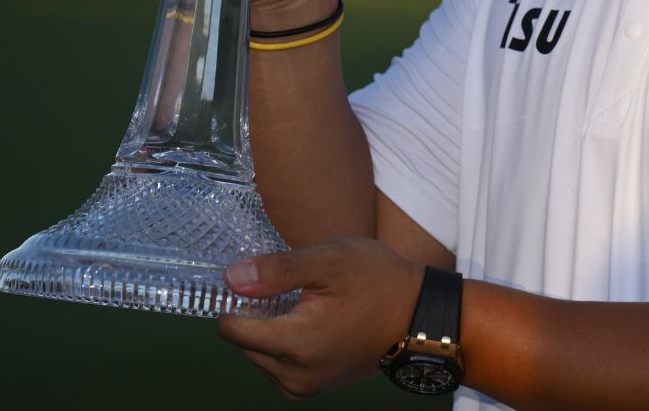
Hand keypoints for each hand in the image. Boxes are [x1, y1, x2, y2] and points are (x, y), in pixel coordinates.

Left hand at [218, 238, 424, 400]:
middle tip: (294, 290)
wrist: (418, 316)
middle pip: (244, 341)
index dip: (238, 298)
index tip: (263, 279)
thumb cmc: (378, 281)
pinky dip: (286, 343)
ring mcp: (303, 386)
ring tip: (308, 305)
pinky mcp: (312, 388)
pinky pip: (278, 365)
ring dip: (272, 329)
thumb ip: (277, 271)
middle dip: (258, 314)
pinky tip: (313, 322)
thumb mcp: (329, 261)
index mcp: (296, 344)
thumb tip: (231, 279)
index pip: (231, 328)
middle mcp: (294, 375)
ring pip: (259, 353)